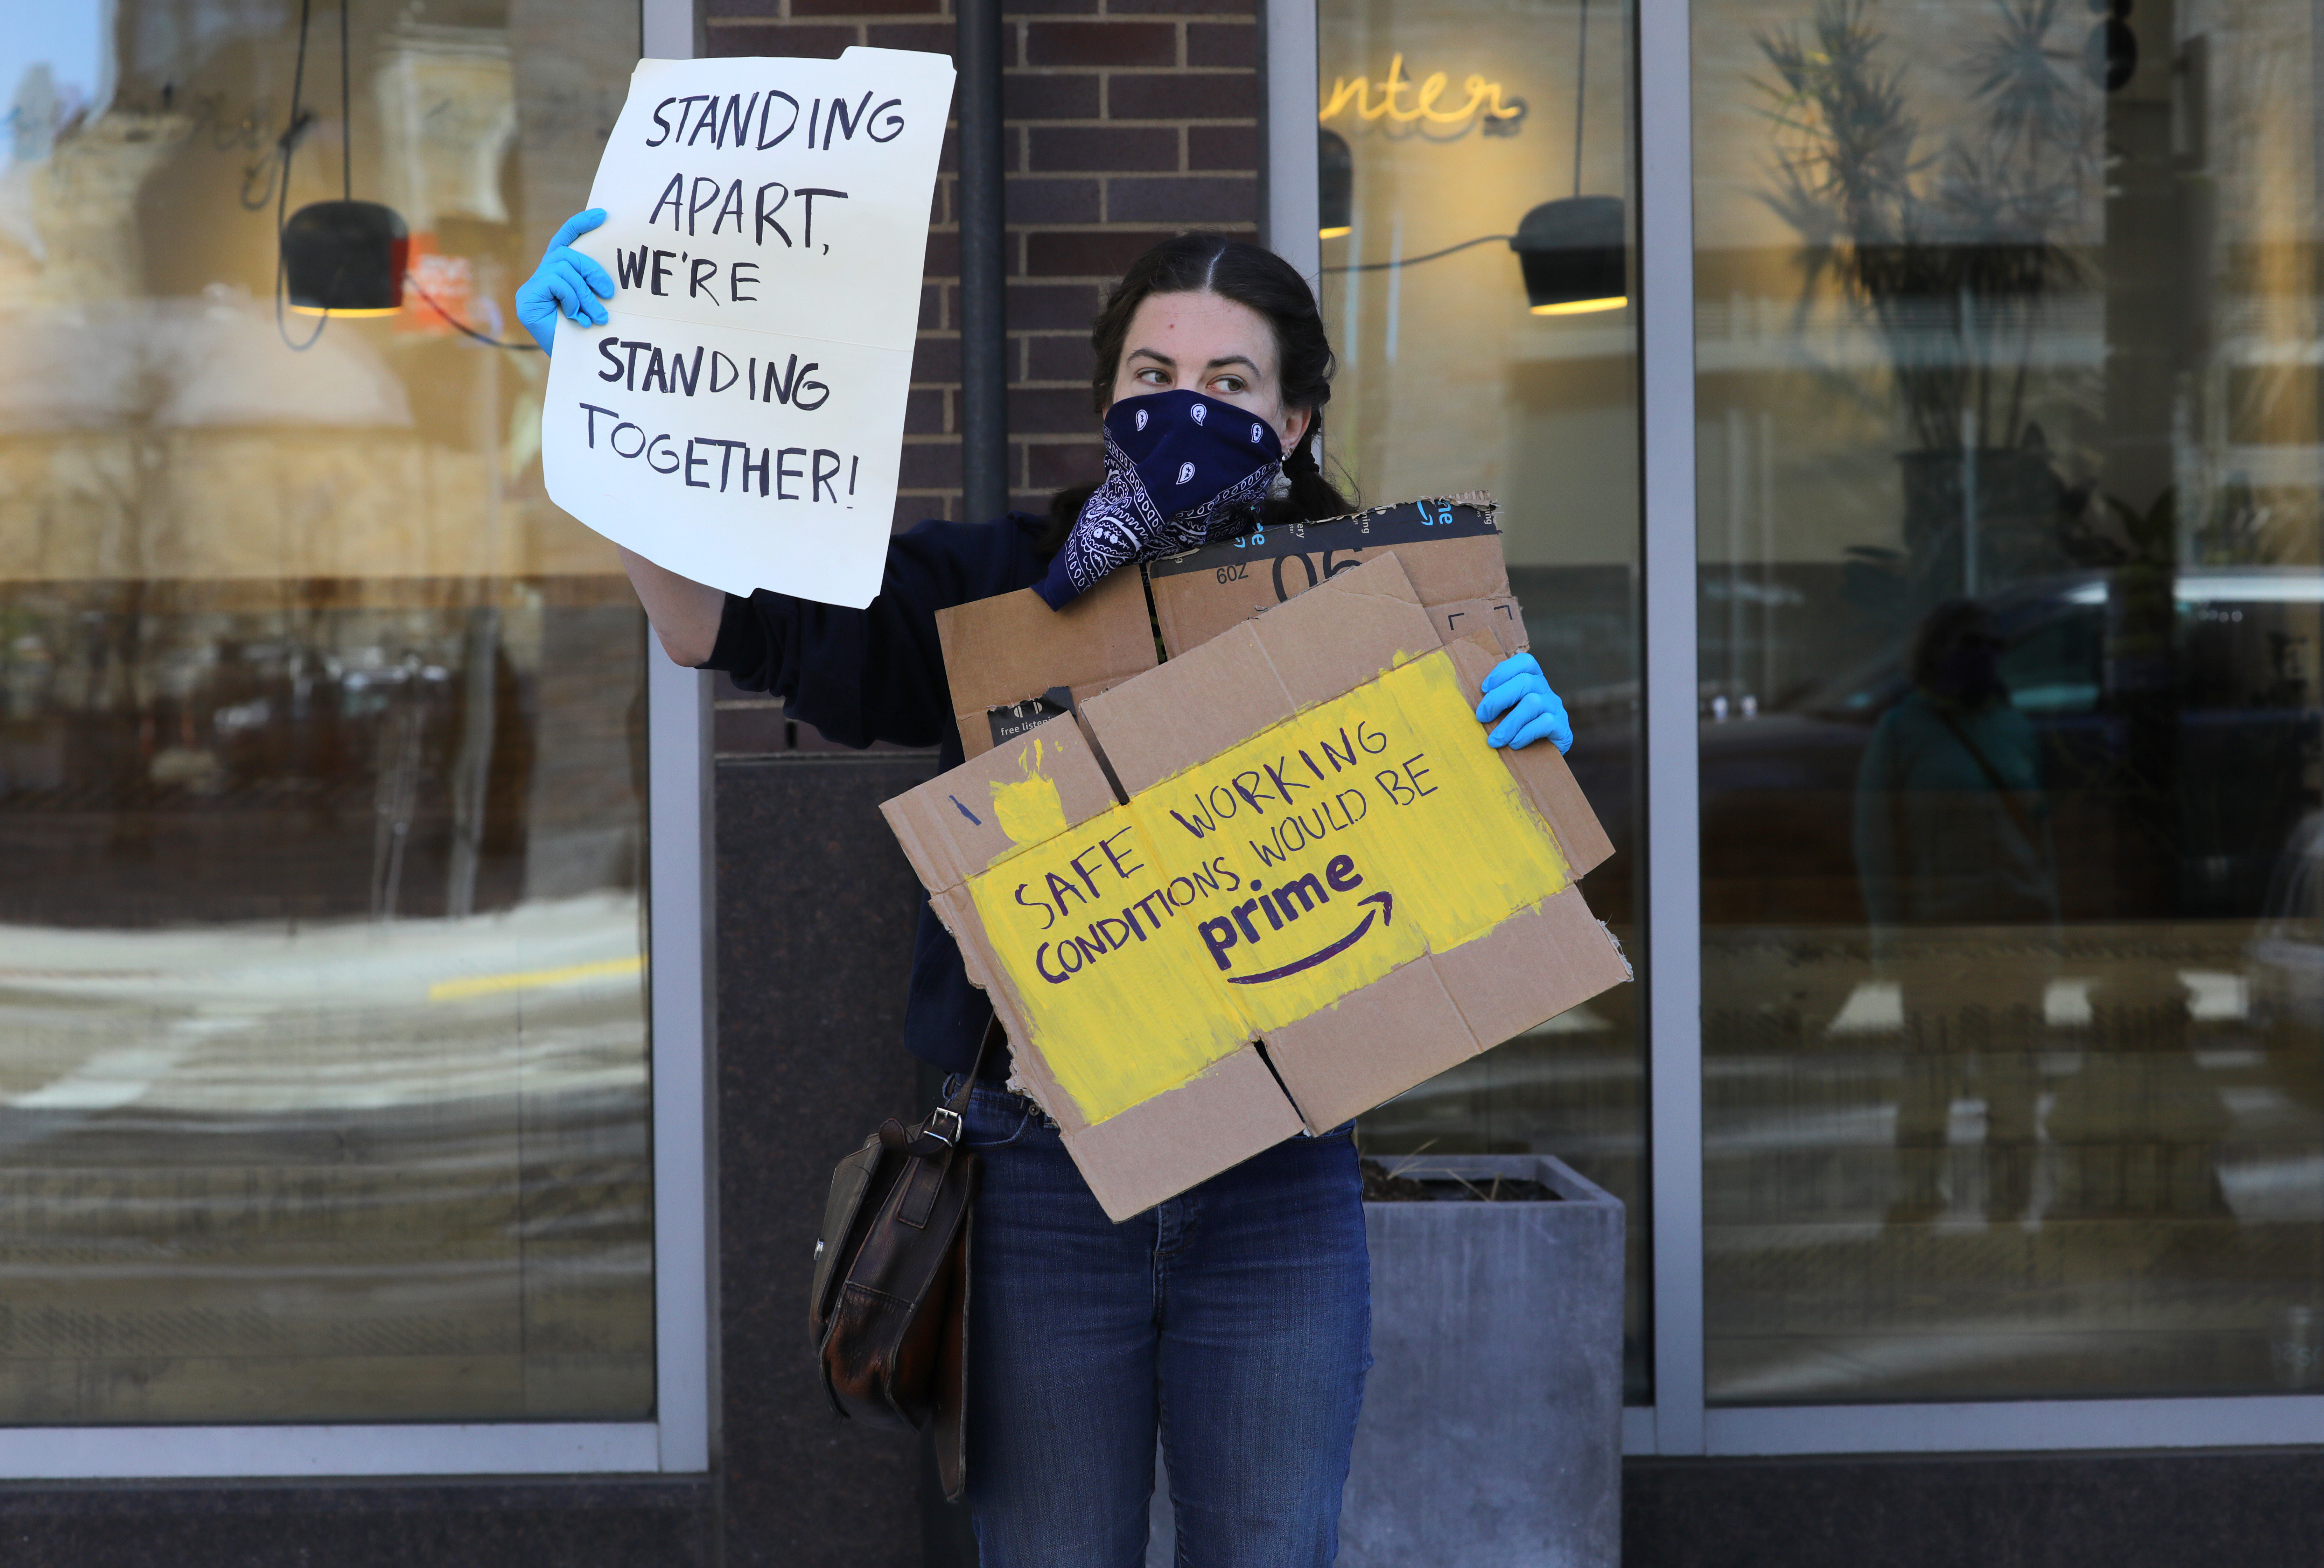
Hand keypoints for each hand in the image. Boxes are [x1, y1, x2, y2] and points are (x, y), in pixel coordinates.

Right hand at [515, 209, 614, 353]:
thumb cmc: (586, 335)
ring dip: (585, 293)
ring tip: (596, 315)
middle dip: (591, 271)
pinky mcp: (527, 298)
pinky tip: (577, 317)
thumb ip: (592, 284)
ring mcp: (531, 287)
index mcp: (558, 274)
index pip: (566, 240)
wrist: (573, 363)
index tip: (603, 215)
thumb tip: (607, 276)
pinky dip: (572, 298)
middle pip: (567, 254)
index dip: (580, 225)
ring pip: (563, 269)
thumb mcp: (593, 303)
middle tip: (609, 294)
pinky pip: (555, 282)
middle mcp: (542, 276)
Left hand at [1475, 653, 1571, 753]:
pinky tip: (1514, 744)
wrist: (1543, 755)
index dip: (1503, 671)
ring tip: (1494, 740)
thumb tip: (1476, 705)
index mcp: (1533, 680)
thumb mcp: (1506, 711)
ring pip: (1533, 703)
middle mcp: (1546, 690)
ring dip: (1509, 723)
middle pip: (1525, 681)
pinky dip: (1525, 734)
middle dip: (1498, 699)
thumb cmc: (1516, 729)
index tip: (1484, 688)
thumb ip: (1497, 701)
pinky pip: (1545, 723)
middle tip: (1481, 717)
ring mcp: (1555, 707)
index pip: (1524, 662)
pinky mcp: (1562, 727)